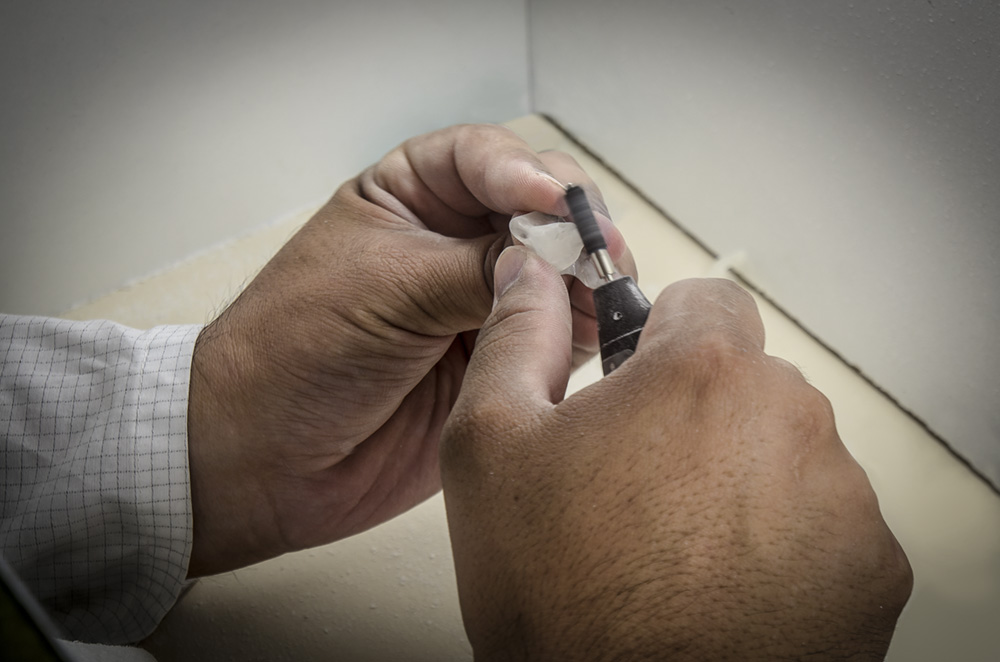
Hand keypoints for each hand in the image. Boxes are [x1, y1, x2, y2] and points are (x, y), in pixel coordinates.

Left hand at [185, 124, 634, 575]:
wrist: (267, 461)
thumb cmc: (295, 353)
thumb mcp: (385, 288)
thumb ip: (475, 267)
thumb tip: (557, 255)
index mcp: (407, 196)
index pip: (481, 158)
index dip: (524, 172)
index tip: (555, 201)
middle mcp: (449, 241)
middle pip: (535, 209)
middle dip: (571, 225)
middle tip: (598, 252)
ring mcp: (477, 301)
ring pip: (556, 271)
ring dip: (585, 279)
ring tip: (602, 297)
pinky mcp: (495, 359)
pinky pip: (554, 333)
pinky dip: (579, 331)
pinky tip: (591, 335)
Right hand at [440, 251, 911, 660]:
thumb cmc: (559, 594)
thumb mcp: (490, 447)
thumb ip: (516, 336)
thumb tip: (529, 273)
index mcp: (702, 373)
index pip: (703, 300)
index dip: (659, 339)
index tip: (638, 385)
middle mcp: (791, 420)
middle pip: (745, 380)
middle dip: (696, 413)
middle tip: (637, 484)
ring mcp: (842, 498)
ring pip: (785, 450)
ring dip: (741, 477)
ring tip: (677, 543)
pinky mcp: (871, 568)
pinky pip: (826, 521)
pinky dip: (785, 541)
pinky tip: (725, 581)